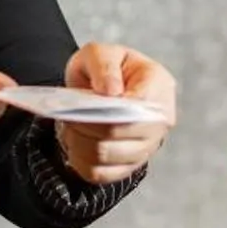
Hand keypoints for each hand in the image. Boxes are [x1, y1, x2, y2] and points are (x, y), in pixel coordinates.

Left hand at [55, 43, 177, 183]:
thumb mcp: (100, 53)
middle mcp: (159, 120)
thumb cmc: (105, 68)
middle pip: (119, 133)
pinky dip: (81, 162)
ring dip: (80, 143)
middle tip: (67, 116)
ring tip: (69, 128)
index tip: (83, 103)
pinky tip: (74, 146)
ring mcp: (148, 146)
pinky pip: (102, 174)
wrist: (103, 88)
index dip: (108, 108)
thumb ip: (105, 65)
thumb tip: (111, 92)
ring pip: (108, 156)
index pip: (138, 105)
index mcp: (159, 85)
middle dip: (86, 125)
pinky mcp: (130, 165)